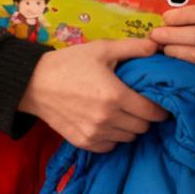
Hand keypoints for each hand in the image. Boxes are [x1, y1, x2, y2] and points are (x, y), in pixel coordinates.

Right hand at [19, 39, 168, 152]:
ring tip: (123, 113)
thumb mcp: (101, 49)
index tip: (160, 104)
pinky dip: (113, 137)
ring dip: (129, 127)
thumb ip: (132, 47)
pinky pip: (110, 146)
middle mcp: (107, 119)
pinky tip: (107, 122)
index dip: (160, 109)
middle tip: (140, 105)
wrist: (34, 84)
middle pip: (142, 128)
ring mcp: (94, 133)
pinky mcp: (82, 142)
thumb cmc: (69, 63)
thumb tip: (157, 47)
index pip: (152, 112)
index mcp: (115, 96)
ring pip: (127, 138)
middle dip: (145, 117)